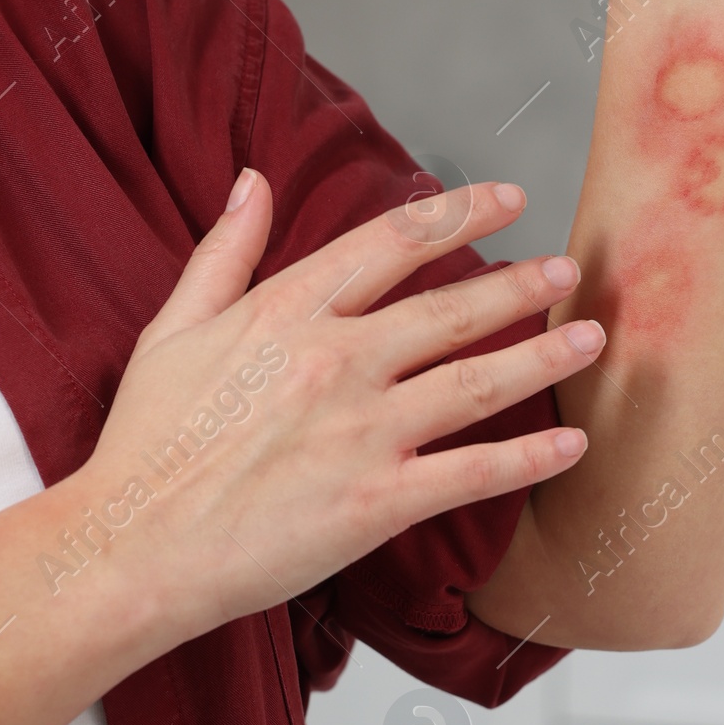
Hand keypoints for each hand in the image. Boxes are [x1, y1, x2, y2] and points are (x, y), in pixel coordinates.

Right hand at [66, 171, 600, 646]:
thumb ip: (226, 251)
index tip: (505, 201)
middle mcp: (336, 362)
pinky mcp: (376, 501)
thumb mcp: (174, 328)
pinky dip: (529, 457)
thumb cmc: (146, 445)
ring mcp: (361, 431)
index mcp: (288, 312)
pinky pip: (471, 473)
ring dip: (543, 356)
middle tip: (568, 268)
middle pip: (451, 309)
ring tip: (591, 337)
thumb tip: (254, 180)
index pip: (392, 244)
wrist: (131, 544)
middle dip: (520, 285)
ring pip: (477, 381)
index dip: (458, 215)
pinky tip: (572, 445)